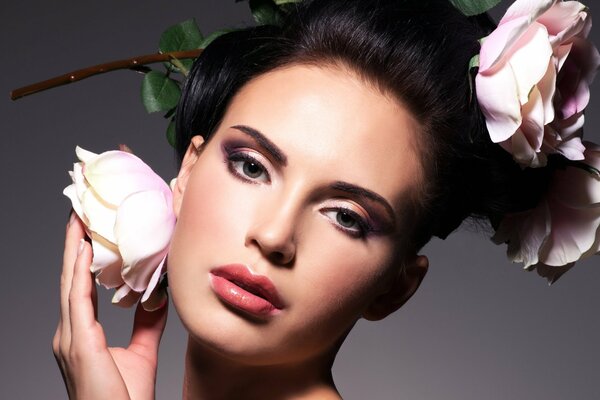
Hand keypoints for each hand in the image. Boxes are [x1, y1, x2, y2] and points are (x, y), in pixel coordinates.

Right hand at [52, 213, 167, 399]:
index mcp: (80, 334)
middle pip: (70, 278)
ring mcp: (69, 338)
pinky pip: (77, 299)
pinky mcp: (78, 344)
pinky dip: (79, 272)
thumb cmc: (124, 398)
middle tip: (80, 213)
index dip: (81, 259)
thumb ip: (147, 324)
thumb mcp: (141, 352)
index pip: (80, 287)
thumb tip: (157, 297)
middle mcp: (69, 332)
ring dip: (74, 249)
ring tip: (79, 220)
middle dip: (74, 245)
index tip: (88, 231)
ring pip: (70, 282)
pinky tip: (83, 249)